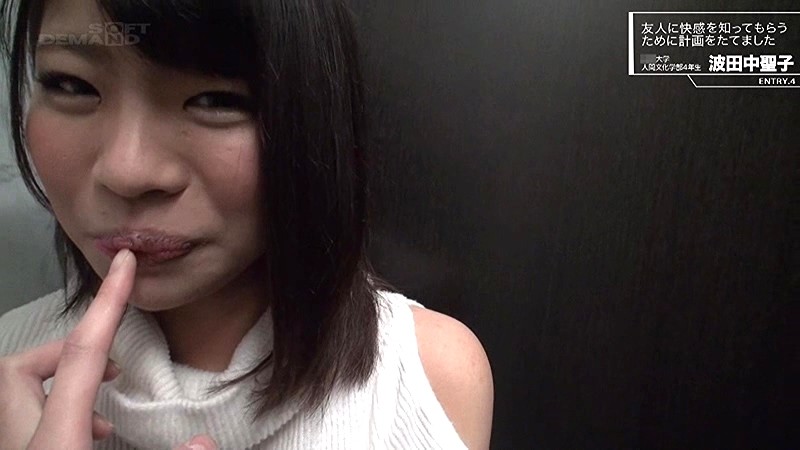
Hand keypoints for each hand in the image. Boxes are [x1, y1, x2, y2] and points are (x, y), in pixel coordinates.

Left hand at [0, 250, 217, 449]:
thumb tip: (204, 440)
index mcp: (54, 444)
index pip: (82, 355)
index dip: (108, 304)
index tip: (123, 265)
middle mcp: (22, 444)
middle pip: (19, 368)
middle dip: (62, 349)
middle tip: (109, 363)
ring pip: (16, 395)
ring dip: (60, 384)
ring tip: (104, 405)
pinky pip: (26, 425)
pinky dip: (58, 414)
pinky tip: (93, 434)